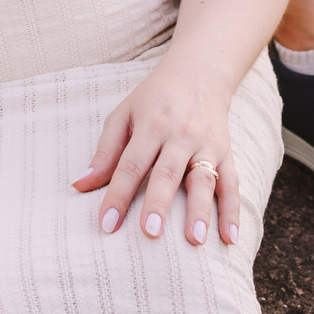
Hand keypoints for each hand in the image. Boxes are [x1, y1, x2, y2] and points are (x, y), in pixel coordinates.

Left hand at [72, 57, 239, 248]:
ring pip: (204, 180)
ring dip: (200, 210)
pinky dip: (233, 211)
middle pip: (168, 172)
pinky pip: (232, 184)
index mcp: (151, 125)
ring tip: (194, 240)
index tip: (106, 224)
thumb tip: (80, 186)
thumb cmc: (154, 99)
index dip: (118, 194)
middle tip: (150, 233)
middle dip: (158, 203)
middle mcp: (180, 135)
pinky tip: (230, 239)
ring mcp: (206, 145)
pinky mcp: (227, 153)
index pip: (131, 164)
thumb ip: (106, 152)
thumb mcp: (125, 115)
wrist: (199, 73)